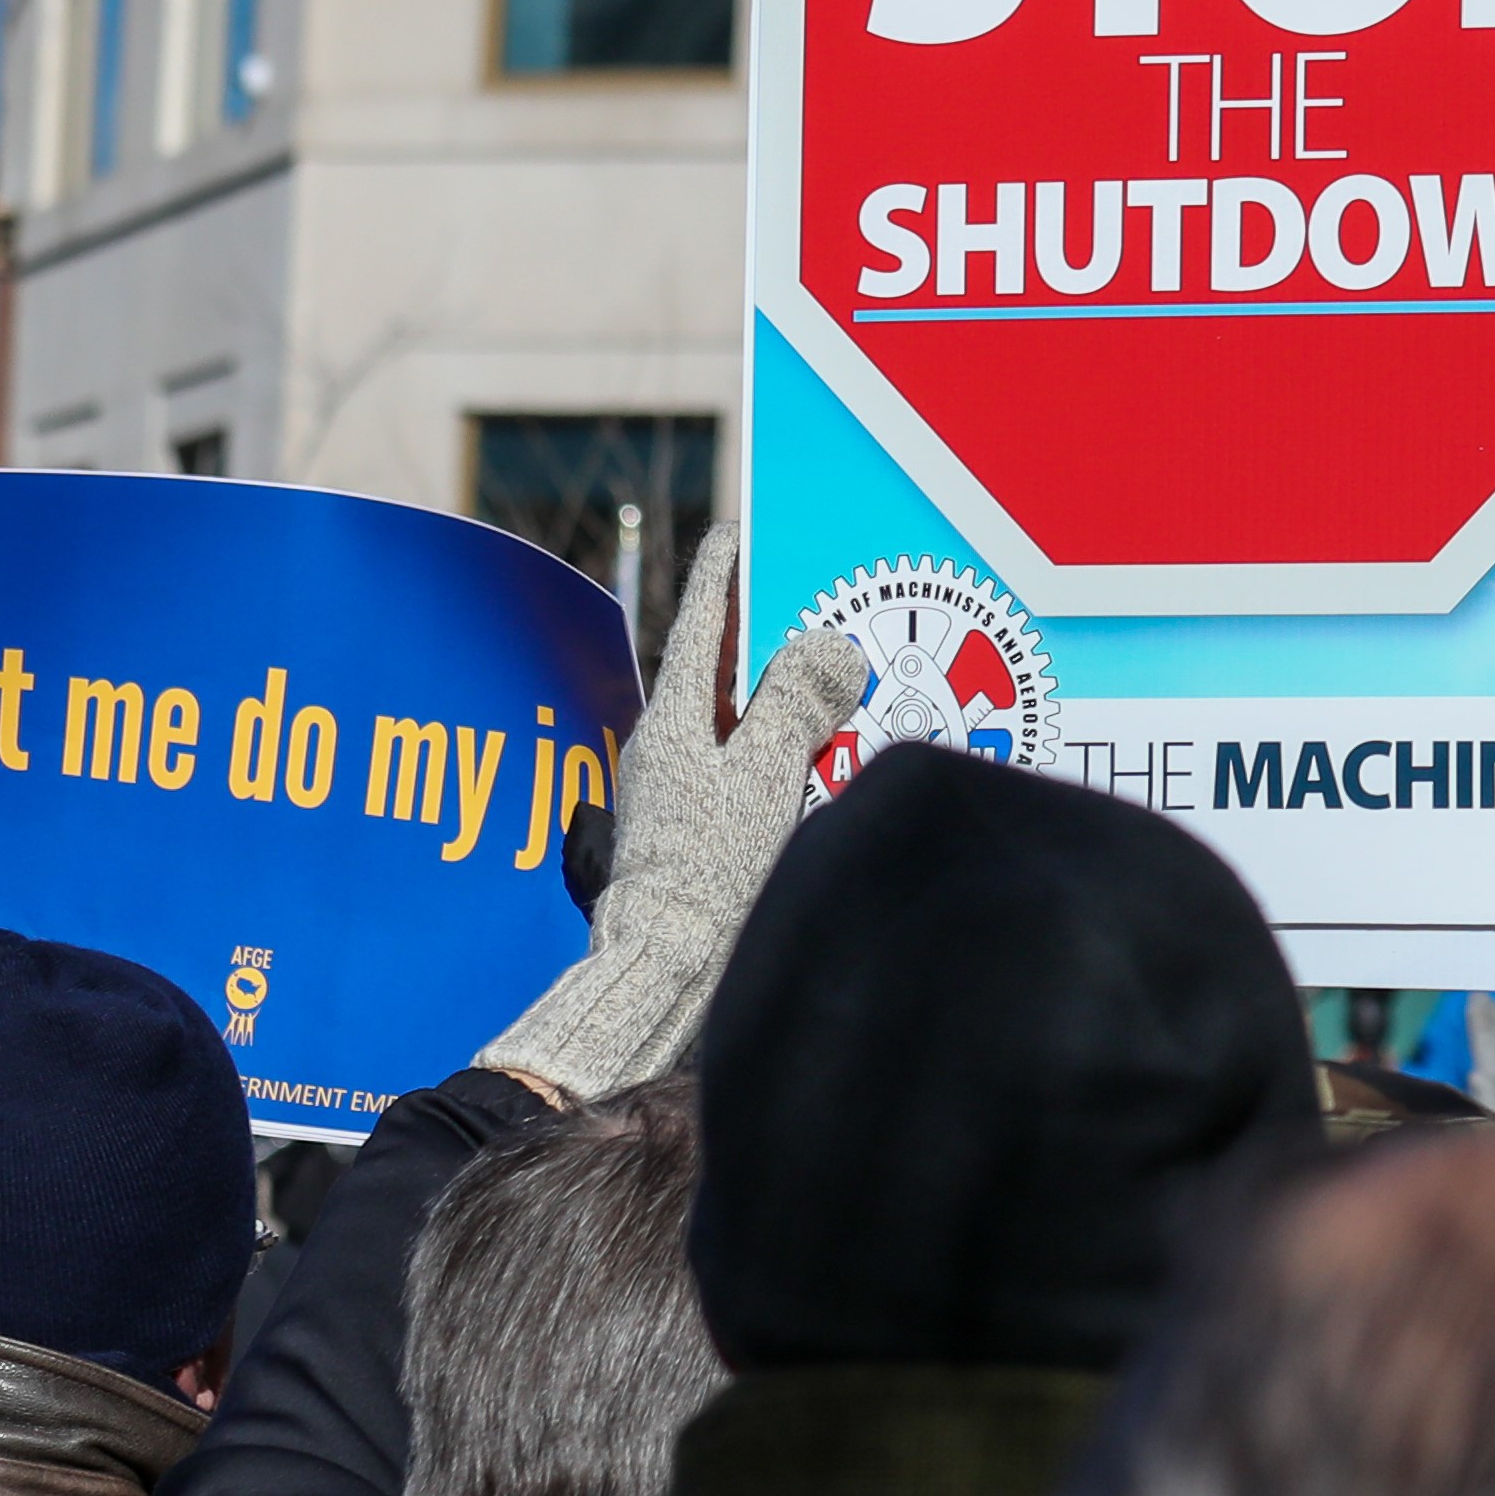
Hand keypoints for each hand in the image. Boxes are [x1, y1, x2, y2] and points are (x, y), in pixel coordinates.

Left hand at [476, 525, 866, 1101]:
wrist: (667, 962)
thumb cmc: (708, 867)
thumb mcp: (764, 772)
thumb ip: (795, 704)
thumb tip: (824, 648)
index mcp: (673, 719)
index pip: (699, 627)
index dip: (720, 577)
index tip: (735, 532)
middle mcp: (666, 745)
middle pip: (720, 670)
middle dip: (762, 636)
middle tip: (804, 601)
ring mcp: (676, 786)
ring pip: (733, 717)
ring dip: (777, 695)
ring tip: (827, 677)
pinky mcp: (693, 823)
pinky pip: (740, 759)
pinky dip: (776, 743)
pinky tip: (813, 755)